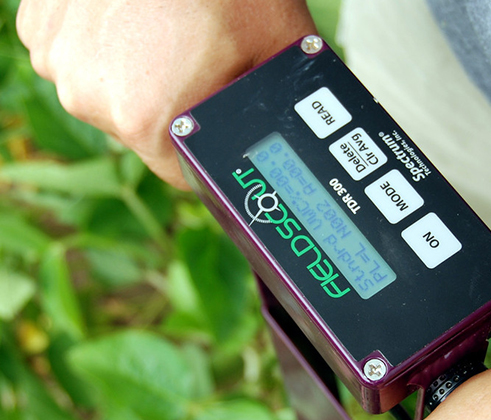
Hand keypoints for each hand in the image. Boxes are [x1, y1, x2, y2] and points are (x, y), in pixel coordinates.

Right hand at [17, 0, 316, 188]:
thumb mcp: (279, 48)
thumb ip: (274, 110)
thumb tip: (289, 149)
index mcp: (146, 116)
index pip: (180, 169)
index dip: (208, 149)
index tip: (219, 121)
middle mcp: (91, 97)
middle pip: (145, 130)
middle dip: (176, 105)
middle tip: (201, 58)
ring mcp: (58, 58)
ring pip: (112, 93)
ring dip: (140, 74)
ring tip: (169, 31)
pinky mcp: (41, 27)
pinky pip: (82, 55)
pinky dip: (107, 44)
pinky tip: (137, 17)